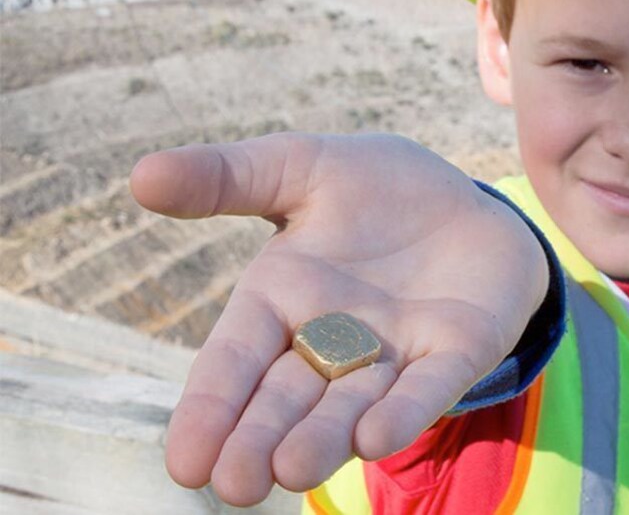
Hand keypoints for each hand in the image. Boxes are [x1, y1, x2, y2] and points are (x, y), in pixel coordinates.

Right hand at [130, 133, 548, 505]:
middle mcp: (333, 338)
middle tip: (234, 486)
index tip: (184, 463)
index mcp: (283, 299)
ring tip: (291, 471)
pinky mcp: (455, 352)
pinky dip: (405, 412)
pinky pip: (429, 386)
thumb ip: (227, 177)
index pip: (236, 359)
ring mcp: (396, 352)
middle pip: (288, 396)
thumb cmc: (376, 188)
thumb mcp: (300, 166)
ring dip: (323, 438)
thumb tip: (140, 176)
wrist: (467, 197)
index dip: (210, 408)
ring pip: (351, 403)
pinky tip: (376, 438)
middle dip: (260, 438)